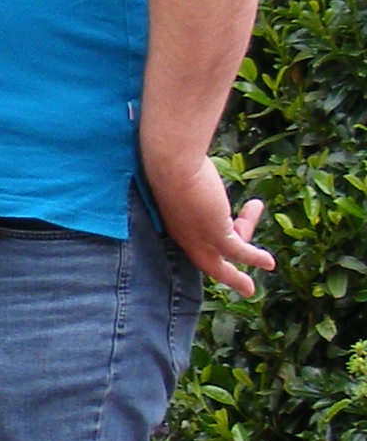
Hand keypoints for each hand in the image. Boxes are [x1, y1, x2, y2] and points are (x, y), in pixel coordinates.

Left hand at [144, 153, 274, 296]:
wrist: (171, 162)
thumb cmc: (173, 161)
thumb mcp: (186, 175)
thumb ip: (193, 178)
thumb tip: (193, 158)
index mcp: (174, 223)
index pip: (197, 239)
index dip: (215, 239)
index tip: (231, 231)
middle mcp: (183, 236)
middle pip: (208, 258)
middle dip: (224, 273)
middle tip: (240, 281)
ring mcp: (198, 238)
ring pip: (225, 259)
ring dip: (243, 268)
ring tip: (261, 273)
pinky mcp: (215, 234)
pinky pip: (240, 252)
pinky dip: (256, 258)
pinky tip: (269, 263)